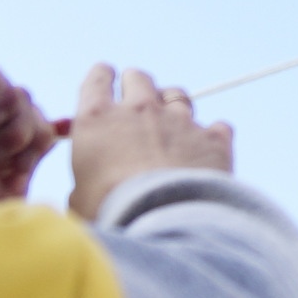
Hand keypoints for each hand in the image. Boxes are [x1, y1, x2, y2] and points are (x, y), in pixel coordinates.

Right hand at [68, 63, 234, 220]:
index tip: (105, 76)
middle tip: (137, 101)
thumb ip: (86, 183)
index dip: (101, 77)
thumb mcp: (81, 200)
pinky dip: (210, 136)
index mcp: (98, 119)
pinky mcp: (212, 138)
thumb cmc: (112, 213)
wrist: (163, 221)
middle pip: (139, 79)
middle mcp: (139, 110)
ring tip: (172, 124)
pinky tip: (206, 150)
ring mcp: (179, 120)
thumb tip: (88, 191)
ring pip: (177, 95)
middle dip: (137, 85)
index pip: (97, 80)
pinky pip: (216, 127)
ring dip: (172, 104)